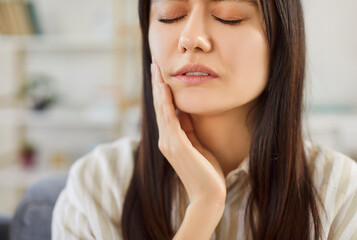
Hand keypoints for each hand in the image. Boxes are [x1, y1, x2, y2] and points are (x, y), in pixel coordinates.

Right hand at [151, 58, 226, 203]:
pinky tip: (164, 88)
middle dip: (157, 84)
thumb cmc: (206, 172)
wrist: (208, 196)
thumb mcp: (198, 145)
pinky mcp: (176, 146)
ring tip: (156, 70)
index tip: (161, 74)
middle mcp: (166, 139)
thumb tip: (185, 111)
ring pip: (162, 110)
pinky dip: (166, 103)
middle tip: (155, 64)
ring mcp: (169, 143)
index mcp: (171, 139)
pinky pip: (169, 119)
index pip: (165, 110)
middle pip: (159, 107)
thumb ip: (189, 129)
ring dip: (158, 88)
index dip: (162, 91)